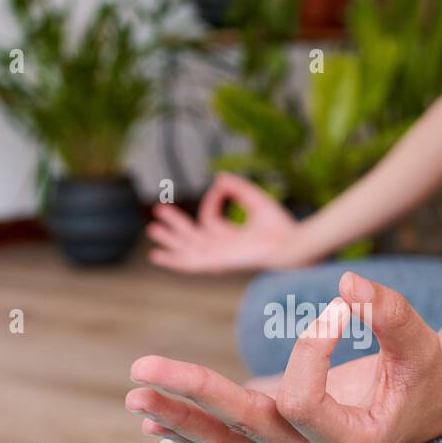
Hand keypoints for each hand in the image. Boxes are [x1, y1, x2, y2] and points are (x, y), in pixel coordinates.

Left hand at [125, 272, 441, 442]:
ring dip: (177, 416)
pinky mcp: (275, 434)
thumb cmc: (427, 373)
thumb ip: (390, 315)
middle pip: (243, 426)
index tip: (339, 310)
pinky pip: (227, 437)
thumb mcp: (422, 345)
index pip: (302, 398)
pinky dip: (189, 427)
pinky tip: (147, 421)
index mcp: (352, 442)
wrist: (428, 405)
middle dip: (194, 394)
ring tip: (131, 397)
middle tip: (142, 368)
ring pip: (225, 439)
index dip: (311, 349)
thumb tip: (349, 284)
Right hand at [147, 173, 303, 273]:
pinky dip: (173, 260)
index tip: (220, 187)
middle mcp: (223, 249)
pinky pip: (190, 264)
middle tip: (158, 211)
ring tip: (151, 230)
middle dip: (175, 225)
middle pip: (192, 238)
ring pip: (187, 250)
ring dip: (169, 241)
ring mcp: (219, 257)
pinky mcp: (216, 264)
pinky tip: (157, 256)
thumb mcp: (254, 198)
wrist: (289, 243)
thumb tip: (219, 178)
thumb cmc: (279, 225)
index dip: (211, 201)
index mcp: (232, 237)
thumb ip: (237, 187)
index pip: (210, 219)